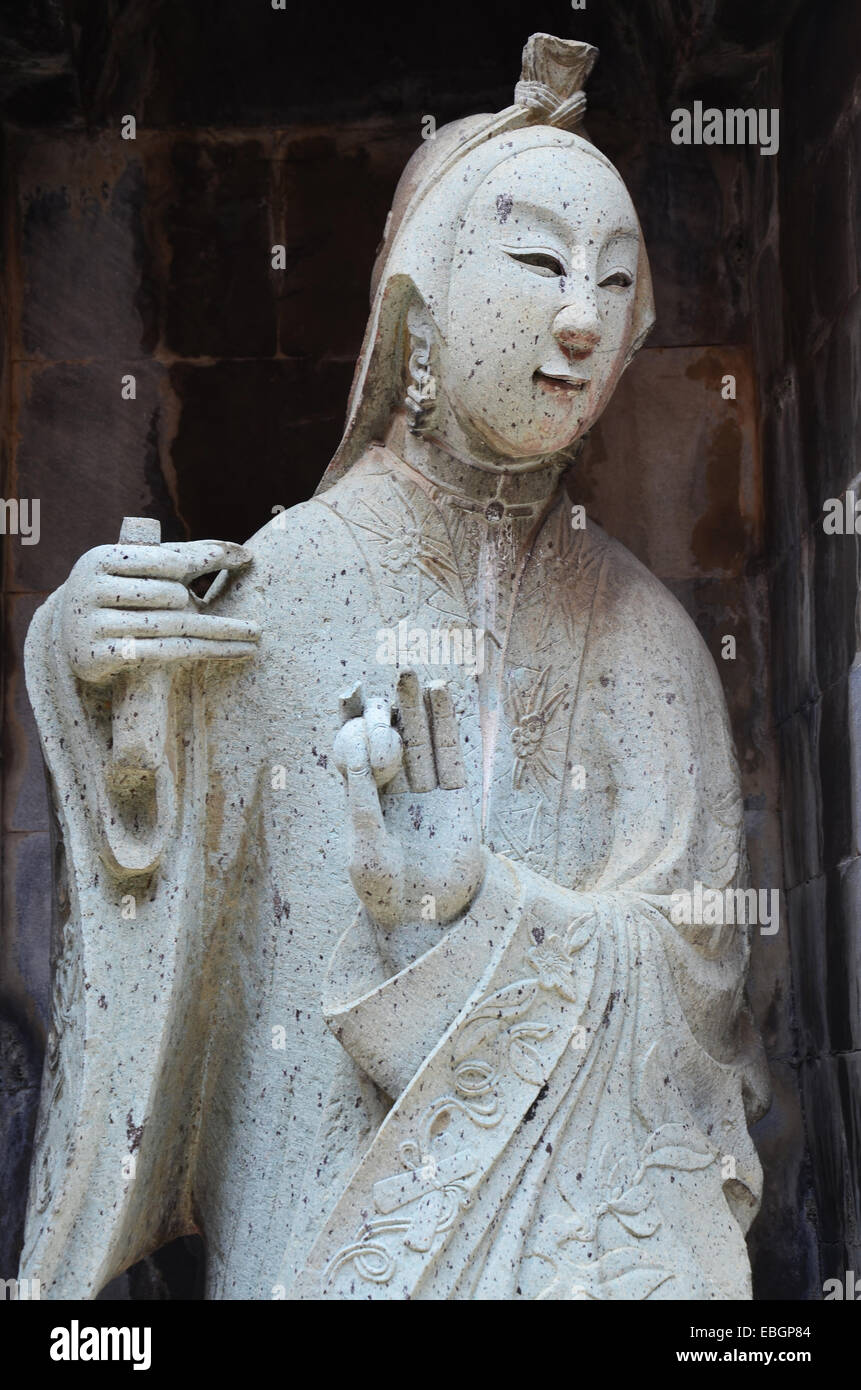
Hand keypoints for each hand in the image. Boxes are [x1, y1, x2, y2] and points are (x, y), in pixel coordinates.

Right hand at [58, 539, 259, 683]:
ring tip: (251, 636)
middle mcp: (90, 588)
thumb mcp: (142, 570)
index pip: (163, 559)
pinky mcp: (98, 656)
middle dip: (190, 601)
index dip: (196, 564)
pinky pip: (160, 653)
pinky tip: (236, 651)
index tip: (238, 564)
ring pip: (168, 625)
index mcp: (100, 558)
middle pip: (167, 594)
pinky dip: (203, 652)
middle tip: (215, 612)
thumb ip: (188, 556)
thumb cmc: (123, 593)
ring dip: (215, 632)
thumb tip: (245, 554)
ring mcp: (91, 624)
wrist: (70, 636)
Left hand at [334, 670, 483, 932]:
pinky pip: (452, 758)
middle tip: (392, 673)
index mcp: (365, 803)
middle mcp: (396, 795)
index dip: (355, 720)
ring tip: (417, 676)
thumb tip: (356, 748)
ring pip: (424, 744)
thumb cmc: (384, 892)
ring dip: (420, 710)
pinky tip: (444, 698)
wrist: (427, 923)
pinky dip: (449, 728)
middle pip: (394, 740)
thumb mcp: (365, 845)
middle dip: (393, 707)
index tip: (351, 689)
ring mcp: (428, 797)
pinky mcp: (457, 804)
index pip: (358, 752)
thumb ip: (362, 798)